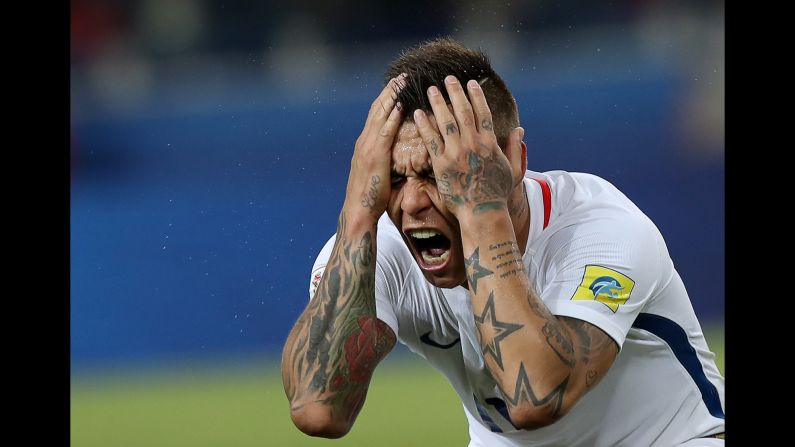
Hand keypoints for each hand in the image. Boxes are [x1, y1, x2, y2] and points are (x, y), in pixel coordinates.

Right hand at [342, 74, 405, 221]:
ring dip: (392, 96)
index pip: (376, 115)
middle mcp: (364, 141)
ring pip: (381, 114)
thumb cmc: (370, 197)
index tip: (397, 85)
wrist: (358, 211)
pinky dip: (392, 115)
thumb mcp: (377, 173)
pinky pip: (386, 130)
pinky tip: (401, 104)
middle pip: (378, 109)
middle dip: (390, 91)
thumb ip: (383, 159)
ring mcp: (368, 147)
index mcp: (365, 144)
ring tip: (403, 81)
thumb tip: (394, 153)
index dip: (386, 99)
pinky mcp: (375, 155)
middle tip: (402, 75)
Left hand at [413, 76, 512, 219]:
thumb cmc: (497, 195)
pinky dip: (424, 125)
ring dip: (438, 103)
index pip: (483, 113)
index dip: (476, 96)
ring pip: (445, 122)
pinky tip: (417, 113)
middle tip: (448, 78)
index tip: (471, 83)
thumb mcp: (513, 170)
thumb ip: (516, 149)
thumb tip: (520, 130)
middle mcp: (473, 144)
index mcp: (490, 144)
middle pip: (463, 112)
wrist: (482, 213)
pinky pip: (431, 140)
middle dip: (456, 93)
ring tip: (431, 89)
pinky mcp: (441, 164)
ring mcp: (456, 153)